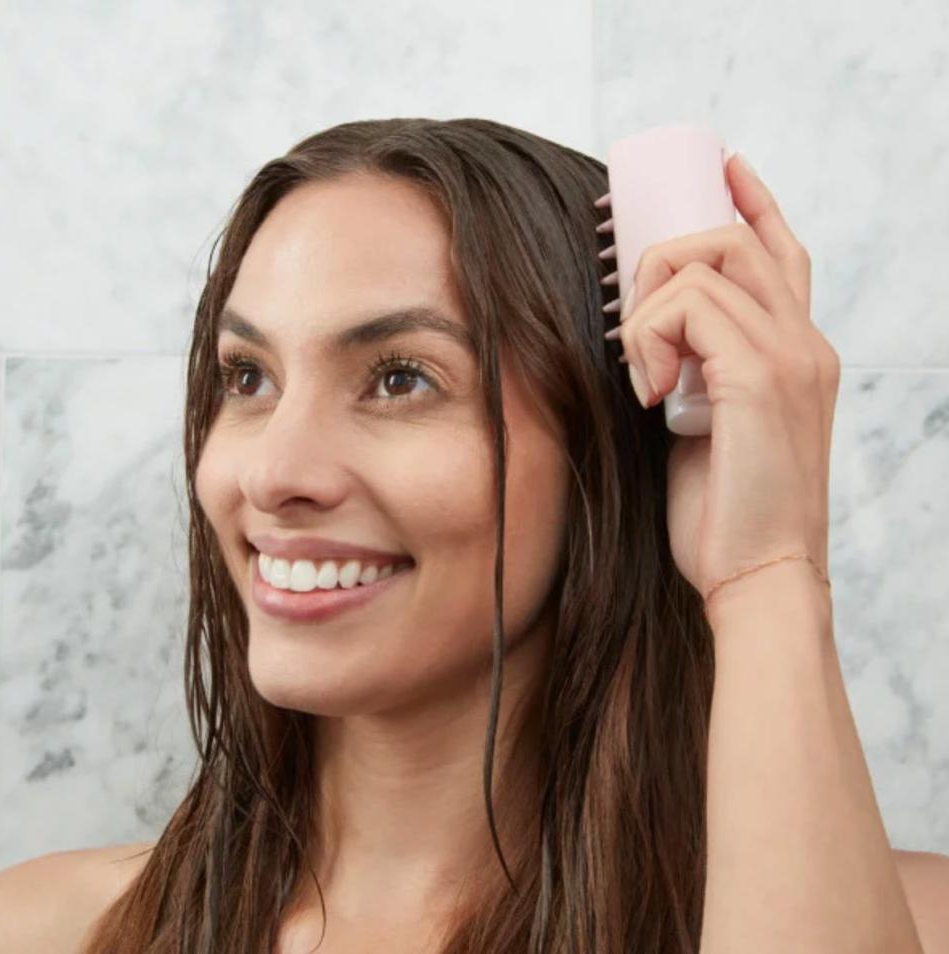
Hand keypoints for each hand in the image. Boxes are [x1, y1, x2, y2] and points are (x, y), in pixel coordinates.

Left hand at [609, 154, 839, 603]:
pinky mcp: (760, 377)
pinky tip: (649, 389)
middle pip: (736, 238)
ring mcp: (789, 354)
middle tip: (631, 311)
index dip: (753, 202)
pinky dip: (650, 338)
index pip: (783, 252)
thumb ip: (700, 376)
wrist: (758, 575)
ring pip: (706, 258)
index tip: (722, 167)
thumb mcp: (712, 428)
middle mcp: (804, 341)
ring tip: (643, 371)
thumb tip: (652, 344)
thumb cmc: (728, 513)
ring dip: (648, 308)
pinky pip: (689, 306)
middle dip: (665, 254)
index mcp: (797, 352)